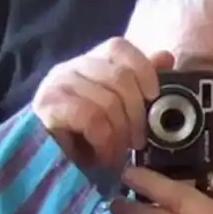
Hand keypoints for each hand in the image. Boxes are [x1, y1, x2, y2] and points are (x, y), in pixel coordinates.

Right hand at [32, 38, 173, 167]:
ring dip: (120, 134)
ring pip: (107, 101)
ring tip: (118, 153)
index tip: (153, 96)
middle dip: (136, 114)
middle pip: (119, 77)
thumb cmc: (85, 138)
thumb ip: (139, 82)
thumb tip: (166, 57)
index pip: (119, 47)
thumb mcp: (119, 110)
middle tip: (138, 141)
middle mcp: (70, 67)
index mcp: (89, 62)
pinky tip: (102, 154)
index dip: (142, 68)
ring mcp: (56, 85)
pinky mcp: (48, 107)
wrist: (46, 166)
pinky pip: (90, 117)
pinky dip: (103, 140)